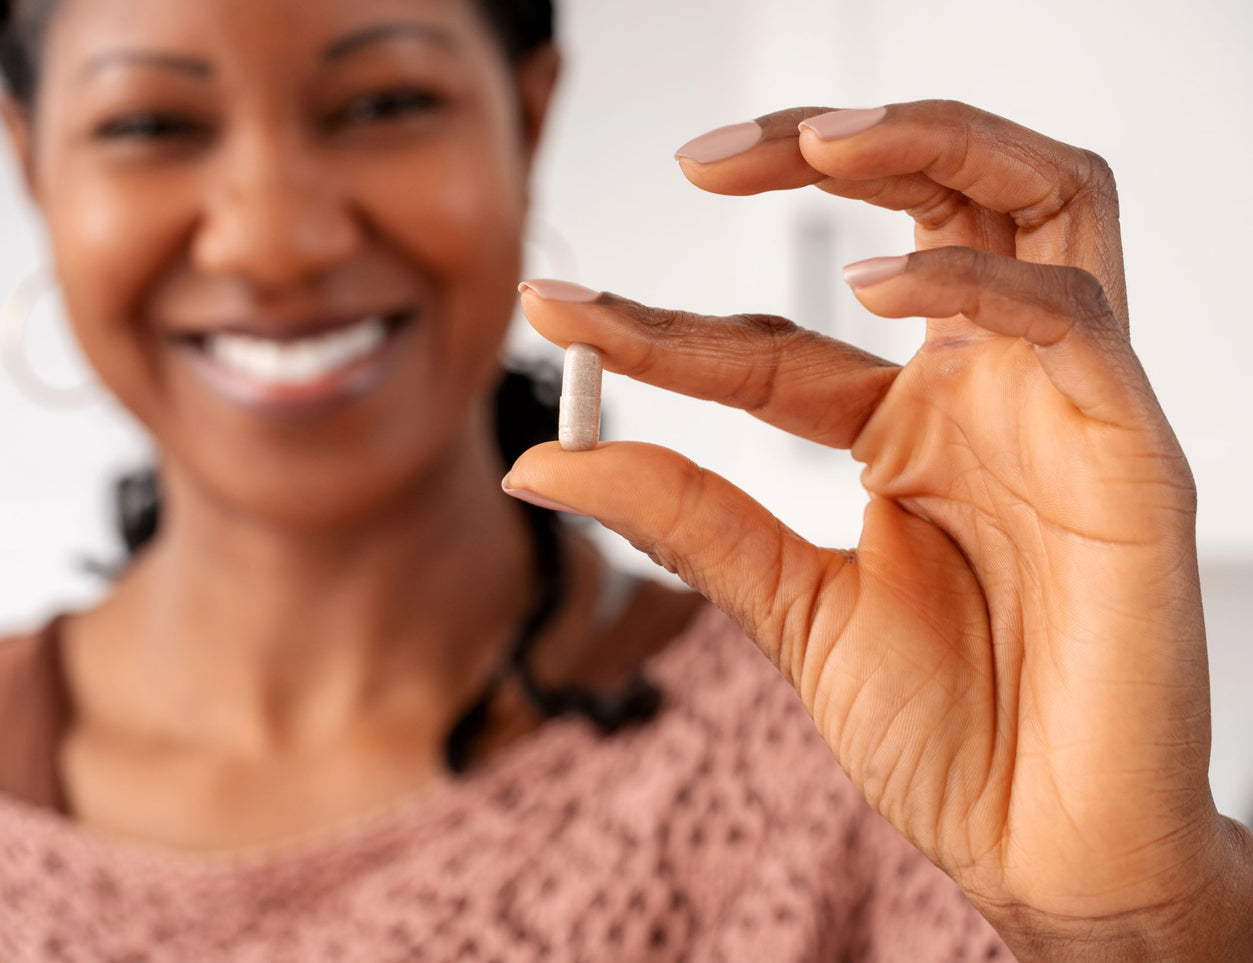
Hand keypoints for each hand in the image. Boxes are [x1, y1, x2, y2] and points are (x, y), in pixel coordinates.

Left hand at [504, 101, 1252, 959]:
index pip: (770, 343)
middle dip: (818, 148)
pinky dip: (970, 281)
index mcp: (908, 429)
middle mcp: (985, 391)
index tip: (552, 304)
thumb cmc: (945, 733)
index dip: (658, 320)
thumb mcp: (788, 606)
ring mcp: (1060, 407)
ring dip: (926, 143)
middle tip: (701, 155)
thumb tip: (537, 462)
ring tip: (812, 142)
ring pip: (1035, 199)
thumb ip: (683, 518)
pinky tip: (870, 284)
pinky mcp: (1128, 448)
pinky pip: (1069, 316)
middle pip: (933, 197)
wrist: (1047, 850)